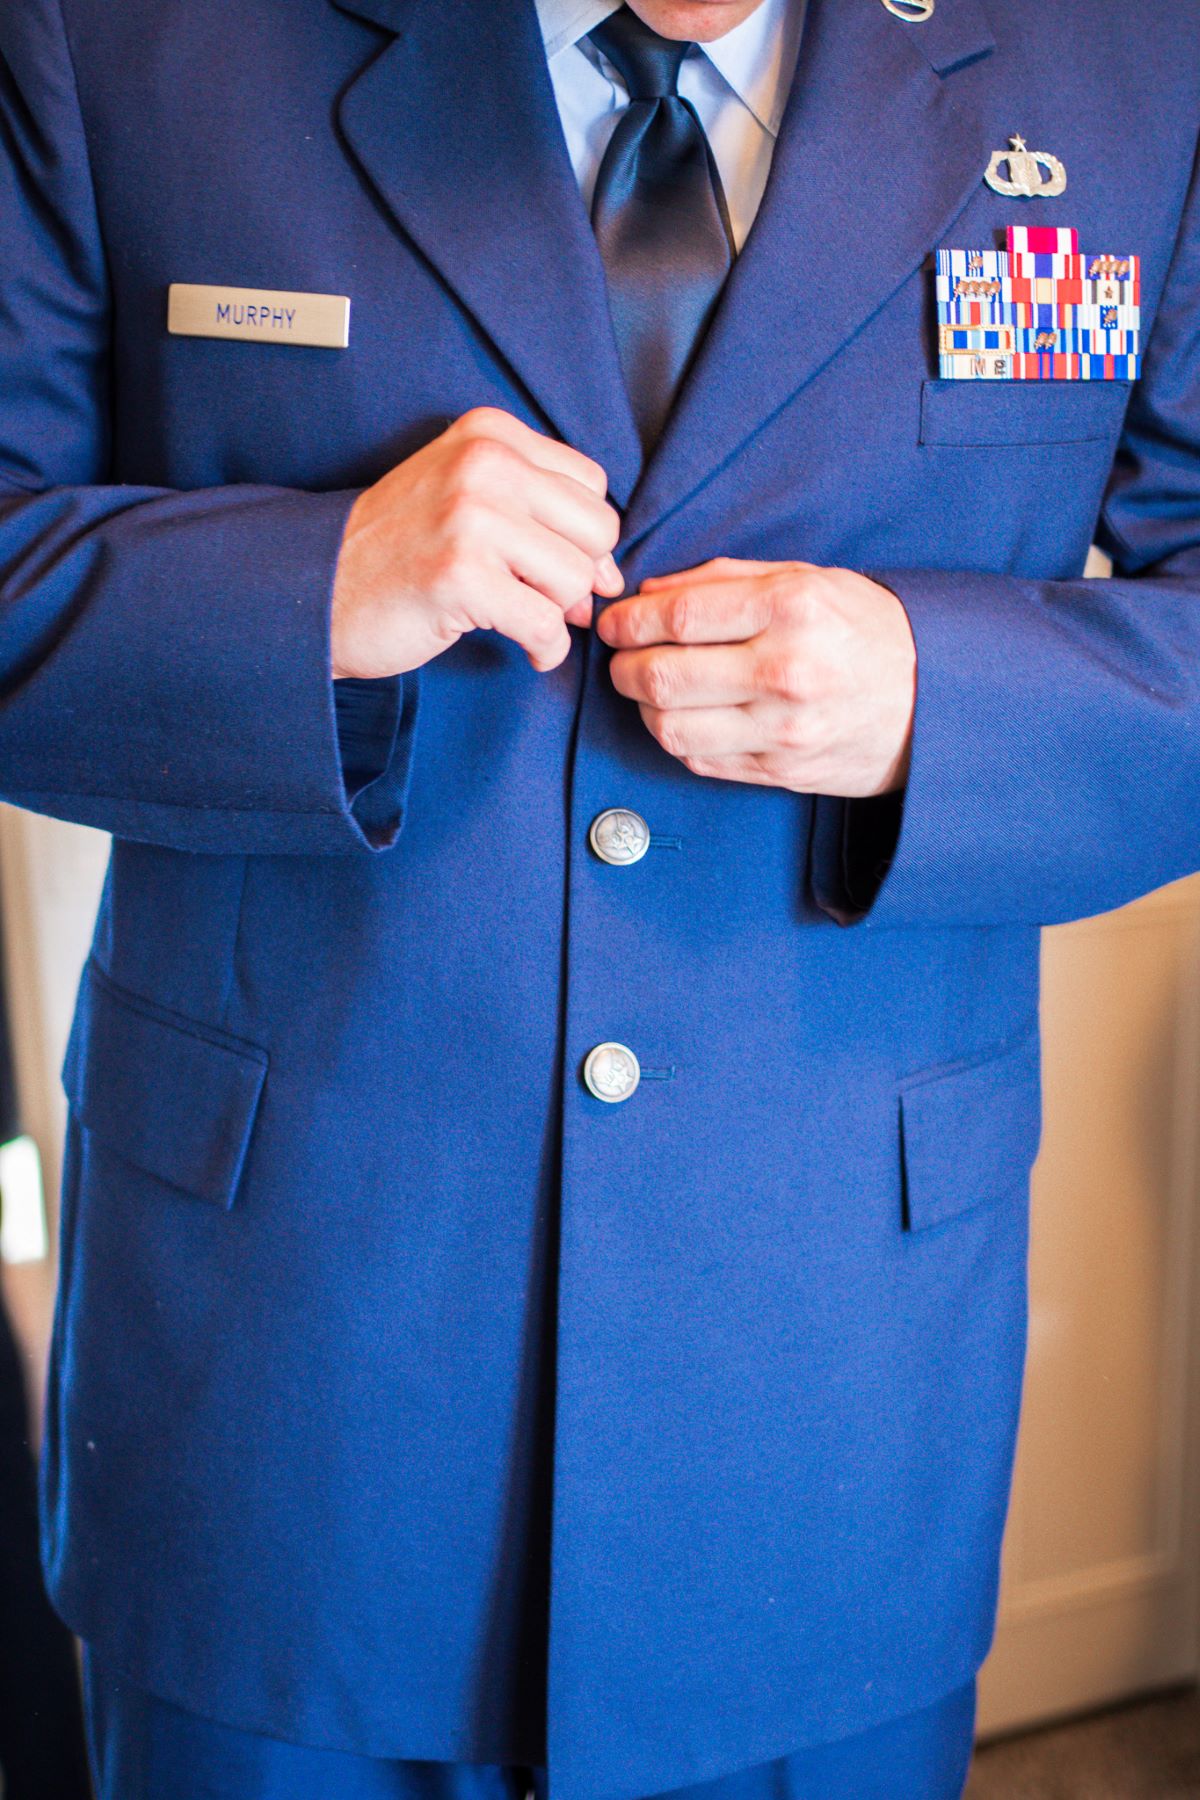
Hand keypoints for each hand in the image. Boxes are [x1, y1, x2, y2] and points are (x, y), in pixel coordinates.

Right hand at [331, 408, 624, 678]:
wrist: (318, 589)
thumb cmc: (399, 551)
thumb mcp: (467, 501)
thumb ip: (541, 517)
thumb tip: (612, 576)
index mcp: (490, 434)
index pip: (592, 483)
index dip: (579, 535)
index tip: (547, 564)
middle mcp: (484, 464)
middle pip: (597, 529)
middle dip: (576, 575)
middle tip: (538, 596)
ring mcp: (471, 517)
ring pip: (575, 578)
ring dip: (557, 614)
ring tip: (518, 616)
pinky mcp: (462, 575)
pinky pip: (546, 625)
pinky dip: (545, 649)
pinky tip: (525, 650)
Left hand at [597, 559, 915, 795]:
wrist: (934, 700)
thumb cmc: (867, 631)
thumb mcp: (810, 580)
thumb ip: (727, 580)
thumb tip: (649, 594)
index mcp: (794, 610)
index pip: (679, 617)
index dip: (629, 622)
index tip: (613, 623)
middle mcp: (786, 672)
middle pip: (663, 677)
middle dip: (625, 666)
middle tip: (622, 657)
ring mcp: (783, 730)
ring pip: (670, 727)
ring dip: (644, 707)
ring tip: (651, 688)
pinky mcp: (781, 771)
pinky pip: (698, 759)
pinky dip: (676, 737)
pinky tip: (685, 715)